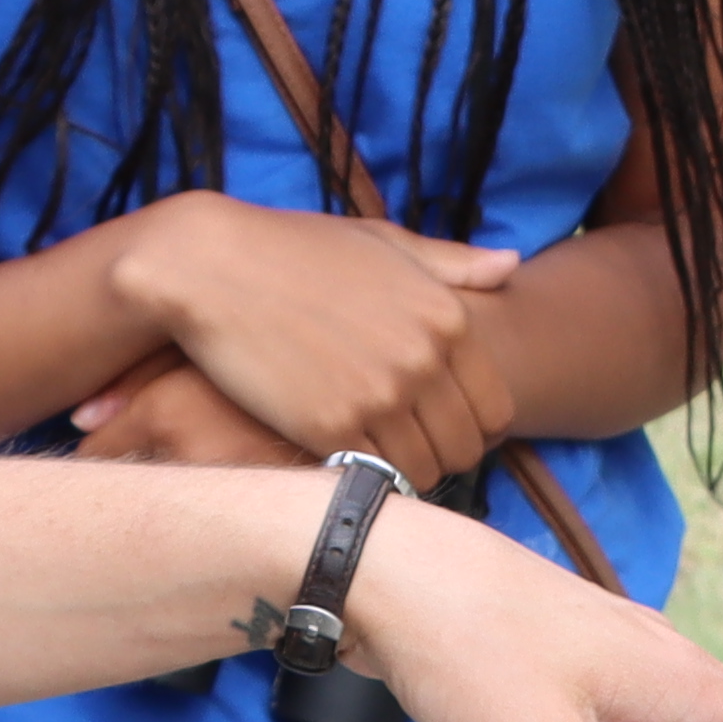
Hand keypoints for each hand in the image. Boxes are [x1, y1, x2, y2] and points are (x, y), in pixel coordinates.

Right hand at [118, 196, 529, 491]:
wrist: (210, 267)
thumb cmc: (294, 249)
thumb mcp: (381, 242)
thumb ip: (451, 262)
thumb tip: (513, 266)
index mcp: (448, 318)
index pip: (497, 411)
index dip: (472, 428)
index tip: (439, 427)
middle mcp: (425, 360)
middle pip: (466, 450)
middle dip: (441, 455)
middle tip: (404, 447)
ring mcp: (380, 397)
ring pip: (424, 473)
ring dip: (403, 472)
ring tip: (371, 453)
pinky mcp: (330, 428)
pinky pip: (373, 479)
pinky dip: (363, 478)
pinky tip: (339, 457)